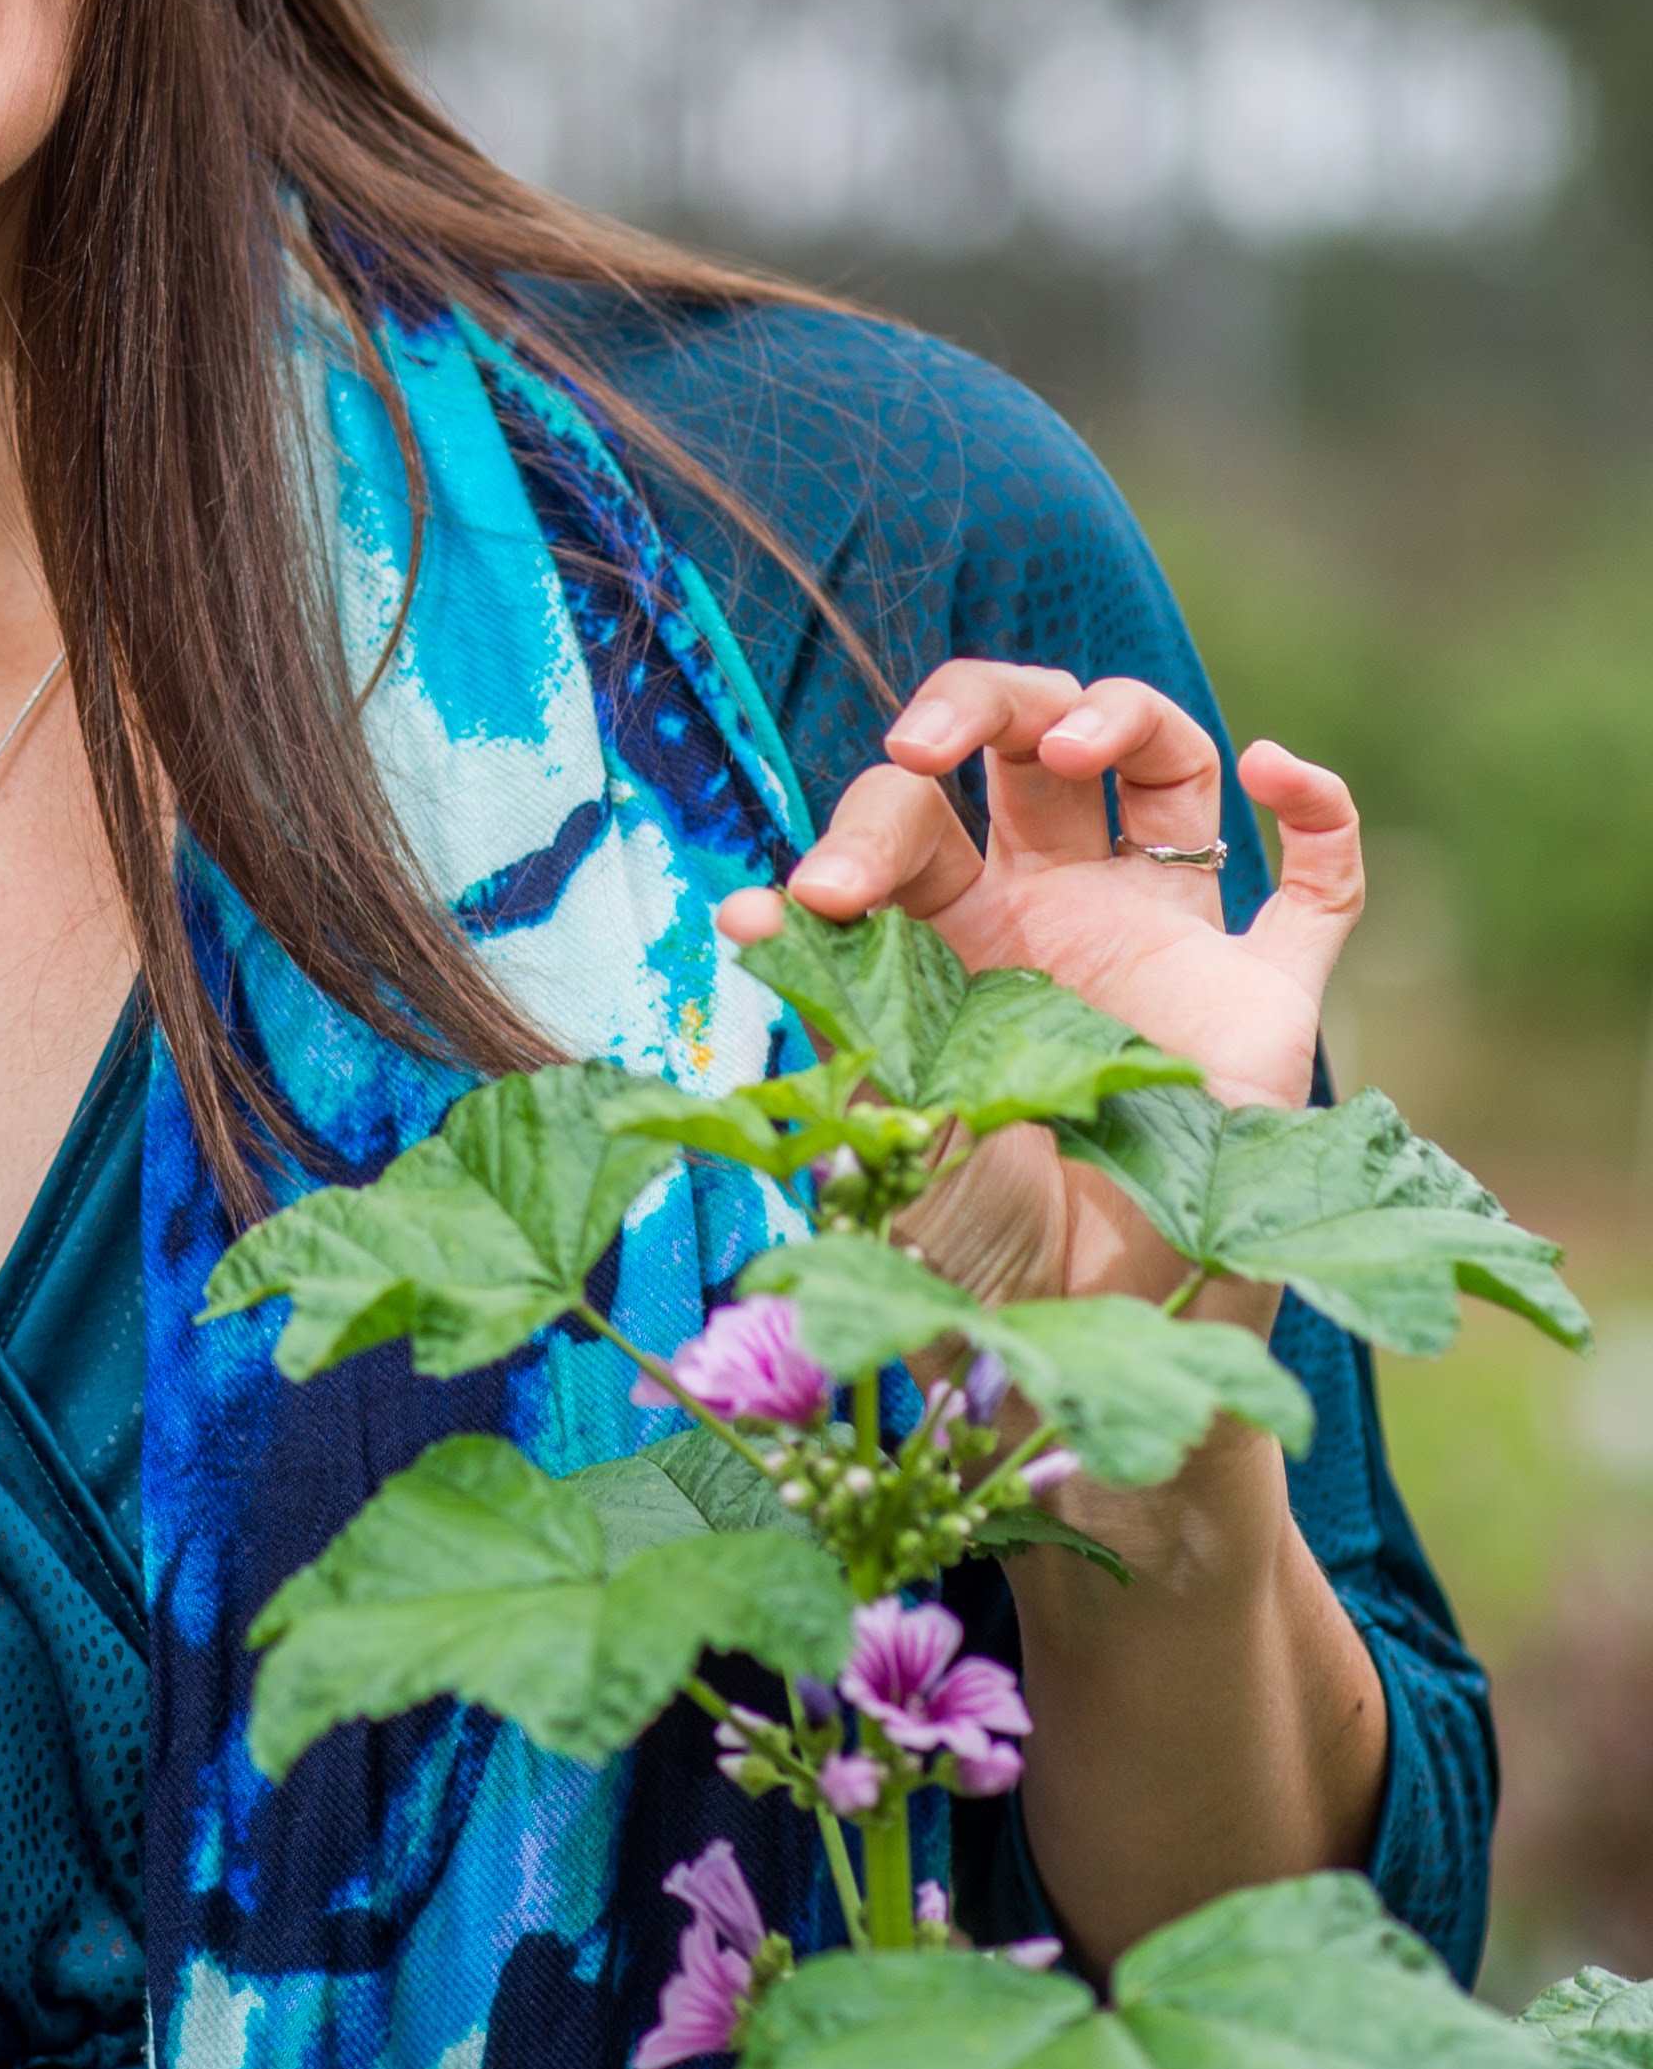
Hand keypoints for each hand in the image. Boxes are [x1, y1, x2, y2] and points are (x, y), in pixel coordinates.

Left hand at [717, 661, 1365, 1316]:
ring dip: (1120, 716)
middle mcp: (1055, 918)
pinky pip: (1322, 883)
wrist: (1085, 1364)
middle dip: (972, 705)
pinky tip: (1272, 769)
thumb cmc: (962, 1259)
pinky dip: (1318, 806)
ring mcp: (1167, 947)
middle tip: (924, 748)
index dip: (861, 831)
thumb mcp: (879, 1129)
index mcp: (948, 939)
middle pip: (1026, 743)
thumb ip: (835, 1016)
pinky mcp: (1269, 1005)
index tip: (826, 898)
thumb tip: (747, 910)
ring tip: (1076, 751)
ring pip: (1165, 765)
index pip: (909, 821)